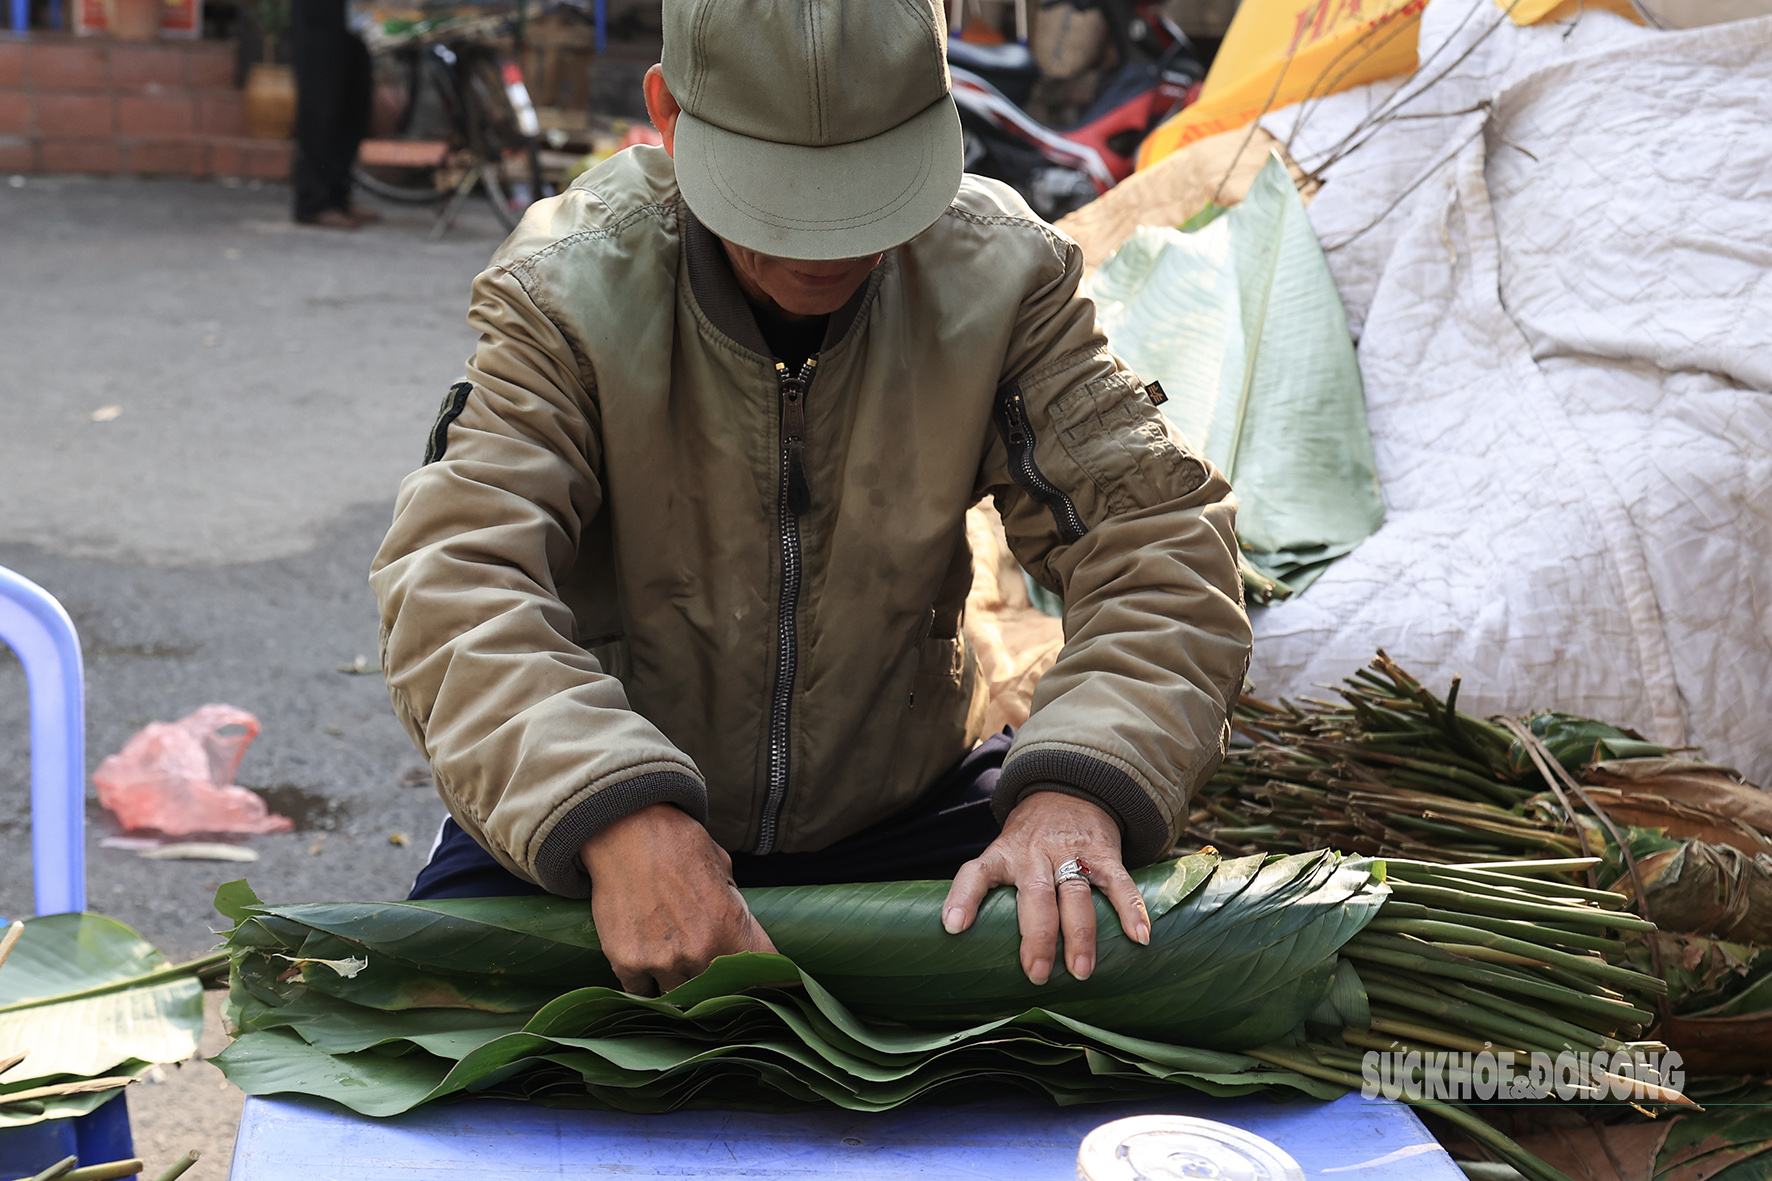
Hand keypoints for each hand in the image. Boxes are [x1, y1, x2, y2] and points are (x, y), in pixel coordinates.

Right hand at [580, 803, 776, 994]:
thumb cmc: (677, 845)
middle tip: (708, 974)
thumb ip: (734, 909)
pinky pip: (641, 991)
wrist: (625, 831)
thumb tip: (741, 932)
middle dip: (715, 985)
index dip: (767, 979)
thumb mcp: (723, 871)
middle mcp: (699, 950)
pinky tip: (646, 961)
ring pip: (678, 997)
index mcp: (730, 925)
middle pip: (716, 992)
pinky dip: (645, 981)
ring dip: (678, 985)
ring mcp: (662, 960)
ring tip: (672, 964)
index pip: (763, 972)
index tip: (765, 984)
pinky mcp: (627, 962)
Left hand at [941, 791, 1150, 983]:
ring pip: (1075, 894)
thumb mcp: (1003, 853)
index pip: (975, 873)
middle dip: (1037, 937)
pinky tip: (1139, 938)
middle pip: (1035, 895)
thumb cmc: (1027, 841)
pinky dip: (1131, 911)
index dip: (964, 898)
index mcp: (1003, 855)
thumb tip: (973, 948)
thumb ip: (994, 892)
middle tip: (1036, 974)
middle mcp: (1035, 854)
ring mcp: (1072, 854)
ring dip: (1080, 935)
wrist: (1067, 790)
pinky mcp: (1104, 854)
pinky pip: (1120, 884)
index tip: (954, 926)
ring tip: (1081, 972)